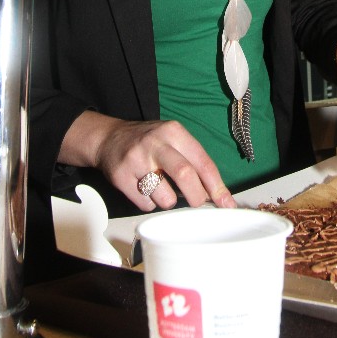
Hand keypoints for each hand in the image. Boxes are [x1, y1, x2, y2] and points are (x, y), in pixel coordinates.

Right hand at [59, 111, 236, 211]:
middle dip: (196, 197)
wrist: (109, 138)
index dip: (217, 187)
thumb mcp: (173, 140)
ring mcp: (136, 160)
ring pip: (165, 197)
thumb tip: (216, 194)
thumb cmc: (148, 142)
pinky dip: (150, 203)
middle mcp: (155, 143)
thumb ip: (194, 162)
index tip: (227, 204)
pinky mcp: (121, 178)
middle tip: (197, 203)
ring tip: (162, 189)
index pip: (203, 162)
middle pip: (185, 176)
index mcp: (174, 132)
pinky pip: (146, 204)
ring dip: (169, 201)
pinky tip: (144, 189)